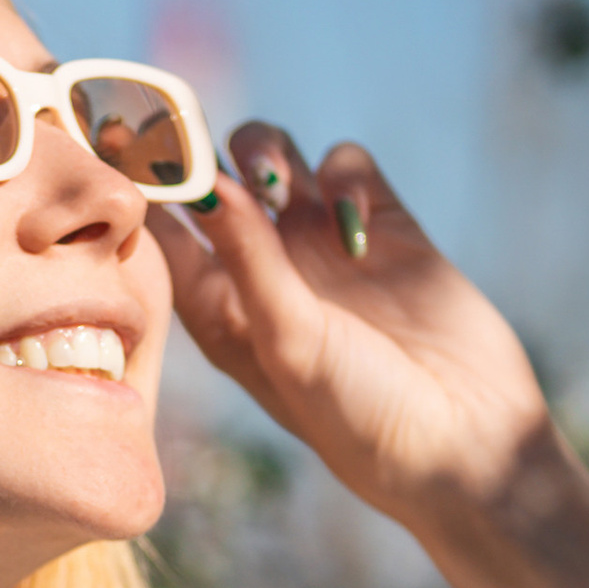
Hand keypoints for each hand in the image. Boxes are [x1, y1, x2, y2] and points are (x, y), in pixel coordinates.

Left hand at [155, 126, 588, 587]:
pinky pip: (346, 169)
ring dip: (267, 153)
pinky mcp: (385, 229)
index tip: (124, 149)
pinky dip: (344, 178)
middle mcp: (263, 272)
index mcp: (218, 309)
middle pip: (214, 178)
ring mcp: (322, 247)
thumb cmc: (358, 417)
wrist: (464, 442)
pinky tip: (356, 229)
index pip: (164, 230)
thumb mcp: (290, 342)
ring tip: (276, 187)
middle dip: (201, 150)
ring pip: (275, 160)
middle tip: (195, 144)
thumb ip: (247, 258)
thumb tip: (205, 180)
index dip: (143, 185)